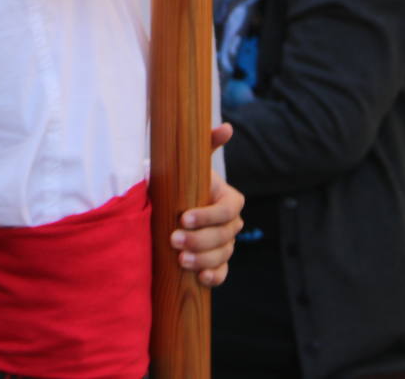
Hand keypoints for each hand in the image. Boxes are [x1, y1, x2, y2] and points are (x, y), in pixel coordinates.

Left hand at [168, 122, 243, 285]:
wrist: (173, 203)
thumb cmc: (183, 181)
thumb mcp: (192, 162)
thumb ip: (207, 144)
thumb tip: (227, 127)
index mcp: (230, 199)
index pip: (227, 210)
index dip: (208, 215)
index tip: (183, 217)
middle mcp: (231, 223)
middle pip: (224, 236)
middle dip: (200, 239)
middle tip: (174, 239)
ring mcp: (226, 244)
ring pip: (223, 255)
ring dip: (203, 259)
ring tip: (181, 260)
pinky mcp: (217, 261)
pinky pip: (222, 273)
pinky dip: (214, 276)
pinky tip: (201, 278)